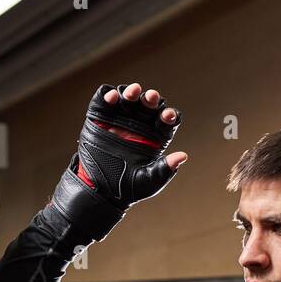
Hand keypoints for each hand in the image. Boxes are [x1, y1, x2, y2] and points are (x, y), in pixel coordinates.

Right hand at [78, 83, 187, 200]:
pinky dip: (108, 95)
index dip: (169, 115)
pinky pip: (105, 100)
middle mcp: (140, 123)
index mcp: (155, 135)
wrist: (97, 190)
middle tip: (150, 98)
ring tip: (131, 92)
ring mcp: (120, 117)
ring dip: (131, 91)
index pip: (167, 119)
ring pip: (129, 97)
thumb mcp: (148, 181)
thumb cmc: (127, 188)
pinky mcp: (101, 116)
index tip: (167, 116)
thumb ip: (164, 169)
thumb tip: (183, 157)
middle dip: (151, 98)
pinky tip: (111, 98)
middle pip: (149, 104)